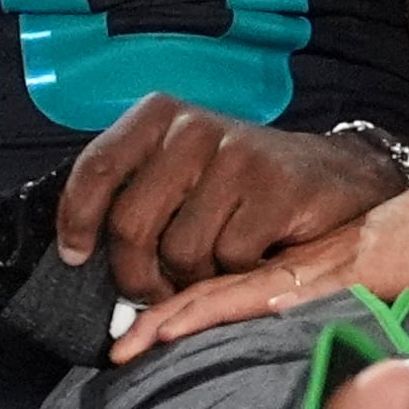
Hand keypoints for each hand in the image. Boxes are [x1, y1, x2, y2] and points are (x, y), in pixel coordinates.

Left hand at [52, 95, 408, 302]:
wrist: (332, 177)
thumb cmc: (238, 186)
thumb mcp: (179, 172)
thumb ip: (134, 196)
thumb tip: (80, 253)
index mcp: (158, 116)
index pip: (97, 167)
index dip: (78, 219)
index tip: (77, 257)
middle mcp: (193, 128)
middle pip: (131, 224)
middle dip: (135, 275)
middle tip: (149, 292)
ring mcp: (237, 155)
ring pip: (180, 251)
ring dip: (190, 279)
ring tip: (210, 268)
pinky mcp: (276, 188)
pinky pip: (228, 258)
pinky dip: (233, 276)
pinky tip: (248, 260)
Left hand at [108, 168, 408, 363]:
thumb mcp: (360, 279)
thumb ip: (322, 300)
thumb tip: (285, 331)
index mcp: (293, 268)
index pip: (220, 290)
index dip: (174, 315)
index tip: (132, 342)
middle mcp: (296, 264)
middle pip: (215, 289)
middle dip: (163, 321)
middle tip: (118, 350)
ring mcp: (321, 265)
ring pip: (242, 289)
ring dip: (192, 316)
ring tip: (146, 339)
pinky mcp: (353, 271)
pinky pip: (296, 291)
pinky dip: (258, 306)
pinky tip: (227, 316)